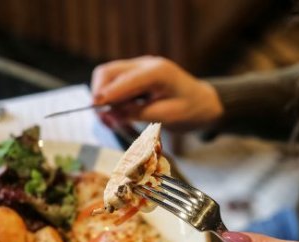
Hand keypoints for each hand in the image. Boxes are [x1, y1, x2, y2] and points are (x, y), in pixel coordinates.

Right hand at [91, 56, 222, 130]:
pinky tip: (116, 115)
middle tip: (102, 118)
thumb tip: (110, 115)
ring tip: (109, 120)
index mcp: (158, 72)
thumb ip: (138, 114)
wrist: (203, 103)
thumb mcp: (167, 116)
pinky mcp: (135, 75)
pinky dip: (110, 99)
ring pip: (107, 76)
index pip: (124, 80)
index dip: (107, 94)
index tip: (95, 108)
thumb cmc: (190, 110)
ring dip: (103, 97)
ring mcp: (139, 68)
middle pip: (108, 72)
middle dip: (99, 94)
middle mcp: (145, 64)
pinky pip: (114, 84)